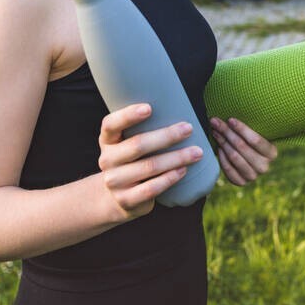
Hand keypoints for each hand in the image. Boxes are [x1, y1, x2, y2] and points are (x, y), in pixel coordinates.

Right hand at [97, 104, 202, 220]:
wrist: (117, 198)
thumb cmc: (132, 161)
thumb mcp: (128, 143)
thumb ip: (142, 128)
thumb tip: (178, 105)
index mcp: (107, 140)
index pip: (111, 124)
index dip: (128, 115)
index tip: (149, 107)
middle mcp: (107, 160)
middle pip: (137, 145)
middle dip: (166, 136)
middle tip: (188, 128)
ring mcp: (115, 182)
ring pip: (149, 167)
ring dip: (176, 158)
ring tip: (196, 152)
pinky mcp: (126, 200)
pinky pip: (151, 188)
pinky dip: (169, 179)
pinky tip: (183, 171)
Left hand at [210, 117, 277, 185]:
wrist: (250, 162)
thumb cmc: (252, 143)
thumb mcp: (258, 135)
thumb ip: (249, 129)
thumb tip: (231, 118)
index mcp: (272, 153)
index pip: (255, 140)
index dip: (241, 129)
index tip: (230, 119)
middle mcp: (264, 167)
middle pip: (241, 146)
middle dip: (227, 132)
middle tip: (215, 122)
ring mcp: (253, 176)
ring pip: (233, 156)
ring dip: (222, 142)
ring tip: (215, 132)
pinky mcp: (241, 182)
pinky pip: (228, 168)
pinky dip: (221, 156)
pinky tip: (218, 147)